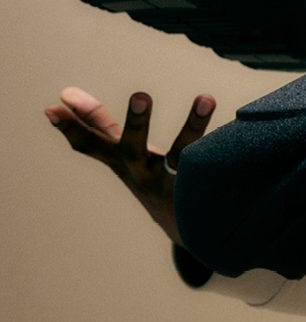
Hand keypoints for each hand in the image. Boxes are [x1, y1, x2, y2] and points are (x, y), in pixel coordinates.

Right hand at [45, 87, 215, 245]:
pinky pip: (211, 170)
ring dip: (193, 126)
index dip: (72, 128)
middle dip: (137, 123)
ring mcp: (173, 186)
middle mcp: (143, 175)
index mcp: (123, 163)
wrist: (188, 228)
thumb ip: (99, 125)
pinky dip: (222, 151)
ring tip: (206, 97)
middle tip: (141, 94)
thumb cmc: (150, 177)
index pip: (92, 145)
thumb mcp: (122, 153)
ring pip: (182, 156)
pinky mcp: (201, 192)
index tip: (53, 108)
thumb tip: (63, 93)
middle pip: (134, 151)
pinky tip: (237, 132)